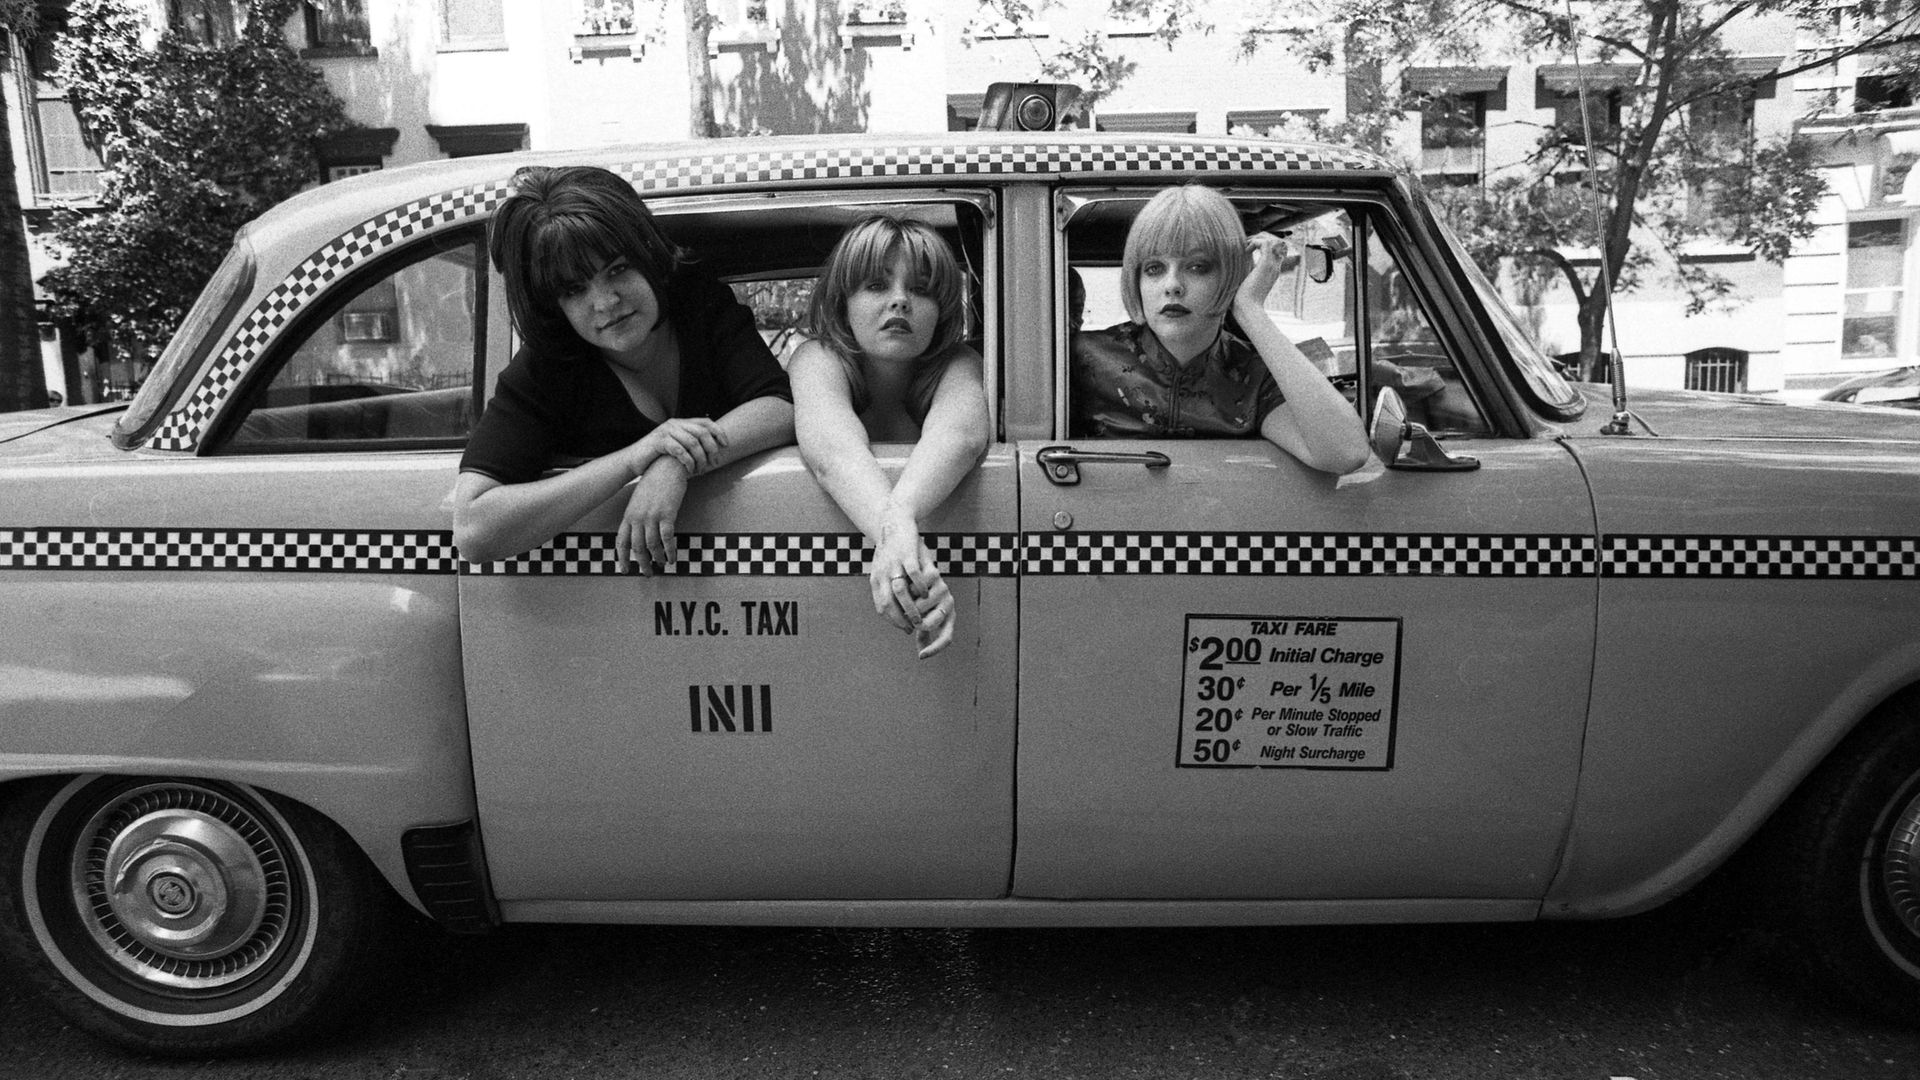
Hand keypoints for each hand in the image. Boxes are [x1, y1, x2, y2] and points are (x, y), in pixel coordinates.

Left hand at [616, 459, 688, 573]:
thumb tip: (641, 533)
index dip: (623, 558)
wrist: (666, 466)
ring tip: (663, 565)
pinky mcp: (667, 515)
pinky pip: (667, 539)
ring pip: (652, 546)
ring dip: (658, 559)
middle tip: (648, 574)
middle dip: (642, 564)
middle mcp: (637, 518)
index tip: (625, 570)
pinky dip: (670, 551)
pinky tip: (674, 558)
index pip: (622, 542)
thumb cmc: (655, 482)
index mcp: (629, 515)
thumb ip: (638, 516)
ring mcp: (651, 516)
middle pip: (637, 548)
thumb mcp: (640, 499)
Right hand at [631, 417, 725, 476]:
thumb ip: (691, 443)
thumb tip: (713, 449)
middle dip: (712, 449)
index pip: (706, 422)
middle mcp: (674, 424)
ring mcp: (666, 431)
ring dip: (700, 459)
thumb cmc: (657, 456)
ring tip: (700, 471)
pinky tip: (689, 471)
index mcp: (681, 423)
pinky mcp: (659, 441)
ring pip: (693, 443)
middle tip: (714, 463)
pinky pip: (680, 451)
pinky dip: (688, 462)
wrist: (634, 461)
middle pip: (702, 433)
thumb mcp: (676, 446)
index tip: (726, 445)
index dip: (719, 432)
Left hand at [868, 514, 956, 658]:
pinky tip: (928, 594)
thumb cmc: (892, 550)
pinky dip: (921, 587)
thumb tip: (894, 609)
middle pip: (889, 604)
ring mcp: (894, 565)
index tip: (906, 629)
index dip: (894, 622)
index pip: (882, 608)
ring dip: (911, 608)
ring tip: (921, 617)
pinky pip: (914, 575)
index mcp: (876, 580)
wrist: (893, 523)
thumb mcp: (884, 570)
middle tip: (914, 628)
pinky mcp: (907, 555)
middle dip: (902, 620)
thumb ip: (887, 589)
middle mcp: (882, 574)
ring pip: (901, 593)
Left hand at [1237, 232, 1288, 309]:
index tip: (1247, 248)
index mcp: (1272, 270)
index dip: (1263, 243)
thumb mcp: (1246, 280)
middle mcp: (1275, 267)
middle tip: (1246, 243)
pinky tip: (1245, 251)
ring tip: (1246, 245)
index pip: (1276, 249)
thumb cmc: (1243, 299)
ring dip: (1258, 238)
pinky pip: (1266, 244)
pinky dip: (1255, 242)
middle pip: (1276, 242)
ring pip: (1272, 240)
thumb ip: (1246, 270)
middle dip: (1261, 238)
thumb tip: (1234, 263)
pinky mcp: (1266, 265)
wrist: (1247, 309)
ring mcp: (1272, 266)